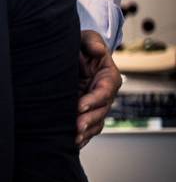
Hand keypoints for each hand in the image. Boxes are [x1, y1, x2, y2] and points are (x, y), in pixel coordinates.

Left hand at [76, 30, 122, 146]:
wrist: (76, 54)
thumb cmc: (83, 45)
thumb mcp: (87, 38)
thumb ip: (92, 42)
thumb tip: (99, 50)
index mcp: (109, 77)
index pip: (104, 91)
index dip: (93, 100)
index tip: (80, 106)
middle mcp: (105, 94)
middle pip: (100, 111)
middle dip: (89, 120)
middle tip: (76, 127)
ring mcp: (96, 105)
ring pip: (95, 122)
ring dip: (85, 132)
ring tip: (73, 139)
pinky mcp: (85, 111)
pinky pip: (87, 126)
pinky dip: (81, 136)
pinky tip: (72, 143)